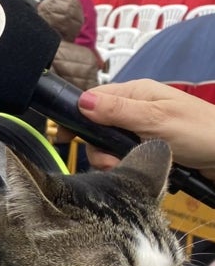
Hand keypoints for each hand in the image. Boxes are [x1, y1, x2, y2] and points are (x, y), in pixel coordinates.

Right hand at [78, 80, 214, 179]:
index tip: (65, 139)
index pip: (93, 99)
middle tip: (113, 163)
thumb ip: (117, 112)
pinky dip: (127, 166)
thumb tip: (81, 101)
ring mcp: (142, 129)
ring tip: (128, 170)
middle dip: (99, 149)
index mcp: (136, 93)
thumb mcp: (155, 120)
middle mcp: (136, 109)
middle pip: (97, 127)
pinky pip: (125, 157)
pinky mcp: (150, 148)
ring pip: (109, 146)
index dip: (76, 118)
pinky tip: (138, 173)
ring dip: (113, 161)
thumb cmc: (201, 133)